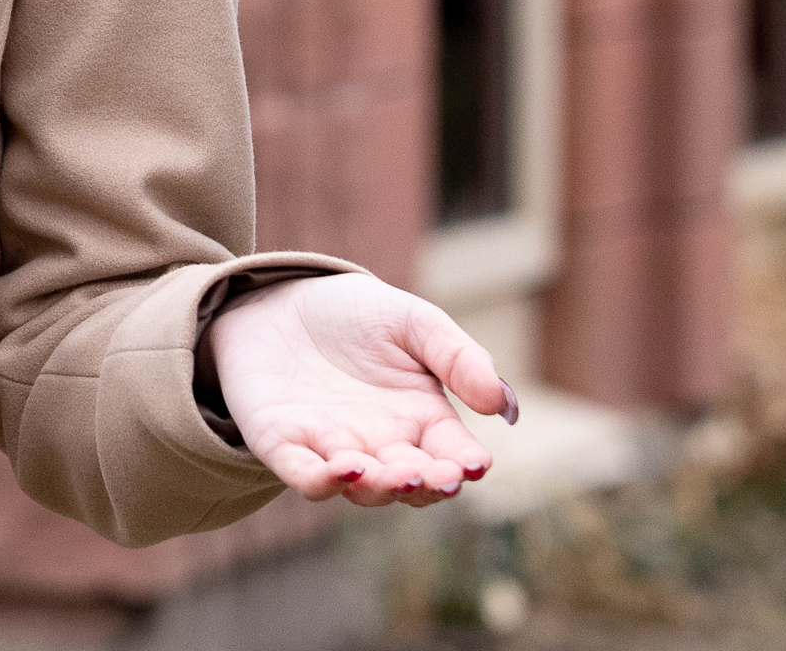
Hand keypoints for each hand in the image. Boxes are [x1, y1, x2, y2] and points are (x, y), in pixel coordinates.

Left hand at [204, 272, 513, 507]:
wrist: (281, 299)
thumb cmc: (356, 315)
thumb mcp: (415, 322)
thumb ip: (459, 358)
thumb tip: (504, 405)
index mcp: (422, 421)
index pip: (452, 455)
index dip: (465, 464)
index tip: (476, 464)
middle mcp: (382, 447)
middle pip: (411, 481)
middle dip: (425, 484)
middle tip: (438, 477)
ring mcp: (333, 449)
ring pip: (362, 486)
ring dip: (378, 486)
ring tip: (392, 473)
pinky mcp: (283, 443)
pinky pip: (303, 474)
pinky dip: (321, 480)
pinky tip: (340, 469)